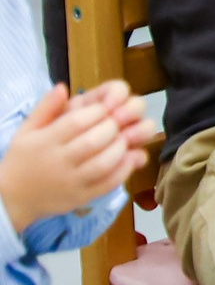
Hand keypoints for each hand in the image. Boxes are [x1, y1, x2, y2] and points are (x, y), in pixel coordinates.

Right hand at [0, 81, 143, 231]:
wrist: (12, 198)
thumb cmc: (22, 159)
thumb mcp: (27, 130)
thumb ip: (45, 108)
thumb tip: (63, 86)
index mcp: (44, 142)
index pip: (77, 122)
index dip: (98, 111)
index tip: (105, 108)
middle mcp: (58, 162)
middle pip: (94, 141)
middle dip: (113, 127)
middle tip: (118, 122)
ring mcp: (71, 182)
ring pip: (104, 163)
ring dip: (121, 147)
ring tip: (124, 137)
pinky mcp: (82, 197)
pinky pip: (109, 183)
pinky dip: (126, 168)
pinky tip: (133, 156)